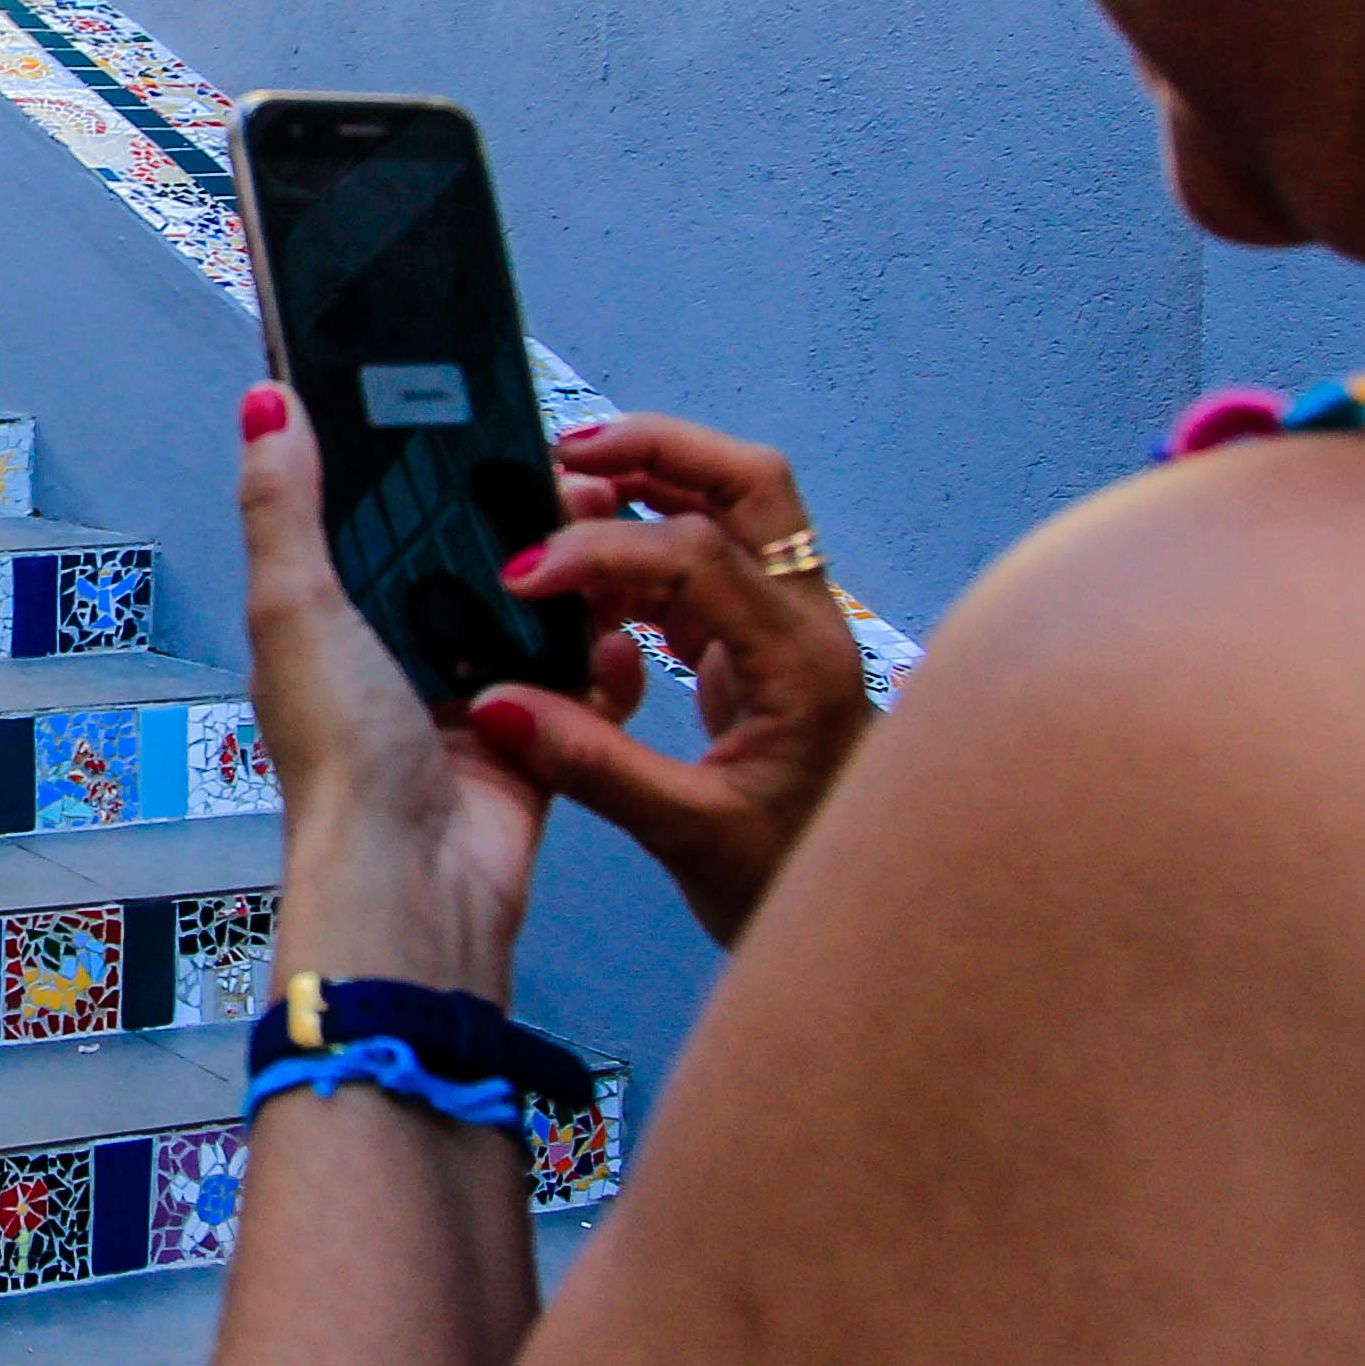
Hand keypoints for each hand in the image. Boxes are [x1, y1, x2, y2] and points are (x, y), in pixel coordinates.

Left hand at [236, 383, 552, 996]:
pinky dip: (599, 655)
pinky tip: (612, 628)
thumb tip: (267, 401)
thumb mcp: (298, 608)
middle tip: (567, 474)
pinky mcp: (534, 734)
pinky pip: (581, 676)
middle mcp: (398, 651)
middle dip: (517, 516)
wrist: (418, 878)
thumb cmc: (343, 757)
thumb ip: (285, 504)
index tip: (472, 404)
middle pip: (468, 555)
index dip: (418, 464)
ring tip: (602, 535)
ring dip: (570, 577)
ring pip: (534, 607)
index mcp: (332, 617)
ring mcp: (470, 692)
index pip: (376, 516)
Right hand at [481, 415, 879, 944]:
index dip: (600, 549)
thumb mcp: (690, 834)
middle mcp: (805, 622)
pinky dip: (642, 553)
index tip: (521, 576)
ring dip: (648, 487)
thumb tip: (496, 707)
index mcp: (800, 660)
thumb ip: (593, 765)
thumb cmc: (794, 880)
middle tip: (562, 452)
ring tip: (560, 495)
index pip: (697, 552)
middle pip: (746, 483)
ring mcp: (786, 627)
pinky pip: (704, 566)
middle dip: (655, 450)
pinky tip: (586, 583)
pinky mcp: (760, 648)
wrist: (868, 915)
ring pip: (730, 511)